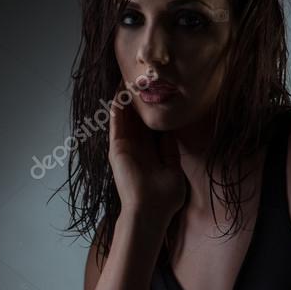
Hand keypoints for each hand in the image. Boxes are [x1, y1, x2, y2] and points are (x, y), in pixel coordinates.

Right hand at [108, 83, 186, 223]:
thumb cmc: (164, 198)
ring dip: (126, 99)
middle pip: (137, 119)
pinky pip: (117, 122)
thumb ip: (170, 151)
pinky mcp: (117, 147)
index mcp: (152, 154)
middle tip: (142, 78)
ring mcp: (126, 147)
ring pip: (125, 117)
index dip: (153, 111)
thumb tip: (170, 133)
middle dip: (139, 101)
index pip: (152, 127)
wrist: (150, 211)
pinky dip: (118, 107)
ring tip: (129, 78)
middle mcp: (137, 149)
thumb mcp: (173, 170)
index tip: (158, 94)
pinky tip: (120, 91)